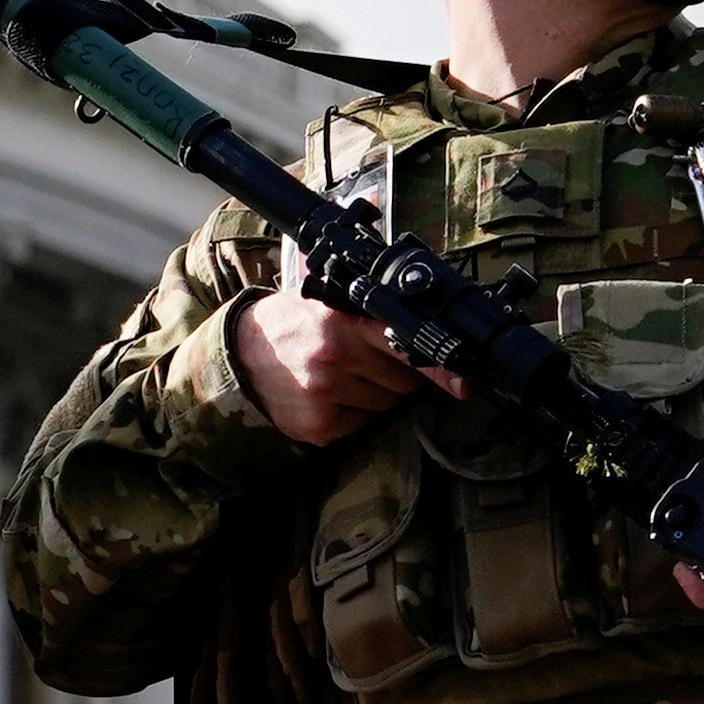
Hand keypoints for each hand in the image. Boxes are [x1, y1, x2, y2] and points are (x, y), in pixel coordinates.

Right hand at [229, 293, 426, 445]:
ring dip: (373, 394)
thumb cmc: (291, 324)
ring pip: (384, 405)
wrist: (240, 355)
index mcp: (341, 319)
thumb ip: (367, 305)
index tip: (464, 385)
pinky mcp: (319, 426)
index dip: (438, 368)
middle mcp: (333, 356)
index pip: (405, 346)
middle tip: (365, 360)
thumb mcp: (326, 300)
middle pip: (402, 382)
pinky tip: (328, 395)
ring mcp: (325, 394)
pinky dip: (352, 413)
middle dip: (394, 374)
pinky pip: (361, 425)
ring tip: (341, 376)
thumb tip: (401, 278)